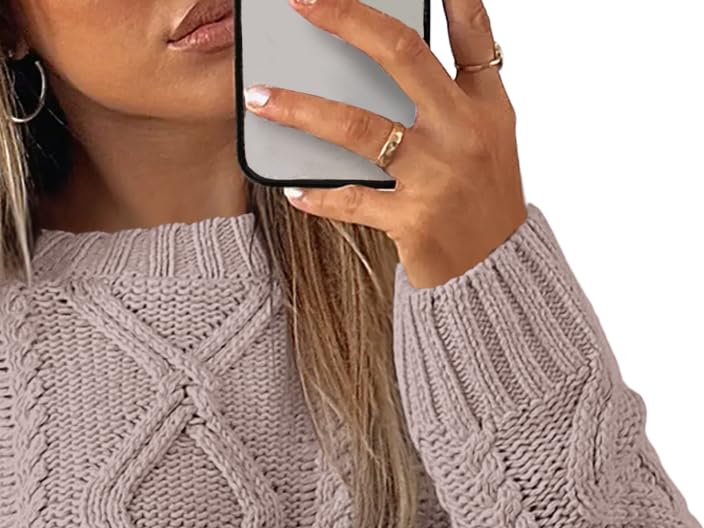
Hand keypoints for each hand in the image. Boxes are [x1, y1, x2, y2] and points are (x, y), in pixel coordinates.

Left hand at [242, 0, 527, 288]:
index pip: (470, 32)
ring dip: (301, 109)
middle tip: (303, 2)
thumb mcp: (487, 138)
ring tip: (259, 97)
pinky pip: (350, 200)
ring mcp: (436, 175)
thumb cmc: (482, 202)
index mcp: (486, 104)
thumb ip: (451, 96)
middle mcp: (463, 130)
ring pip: (358, 127)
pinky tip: (291, 186)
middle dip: (348, 20)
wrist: (493, 274)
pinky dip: (317, 194)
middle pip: (401, 55)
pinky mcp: (412, 220)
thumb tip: (390, 61)